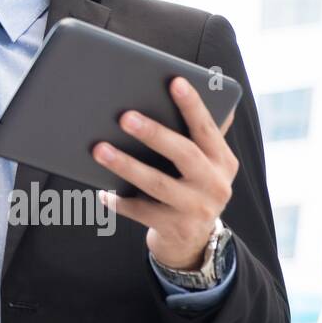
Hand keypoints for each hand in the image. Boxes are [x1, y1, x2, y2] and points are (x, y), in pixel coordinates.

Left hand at [94, 77, 238, 267]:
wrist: (192, 241)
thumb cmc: (189, 187)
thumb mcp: (203, 163)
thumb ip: (197, 133)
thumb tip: (180, 86)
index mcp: (222, 161)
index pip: (207, 128)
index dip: (192, 105)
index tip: (174, 81)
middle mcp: (215, 184)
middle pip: (183, 153)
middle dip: (153, 133)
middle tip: (124, 116)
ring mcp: (196, 209)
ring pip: (157, 184)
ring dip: (126, 165)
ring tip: (99, 150)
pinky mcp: (175, 228)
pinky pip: (141, 211)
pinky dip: (120, 201)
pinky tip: (101, 191)